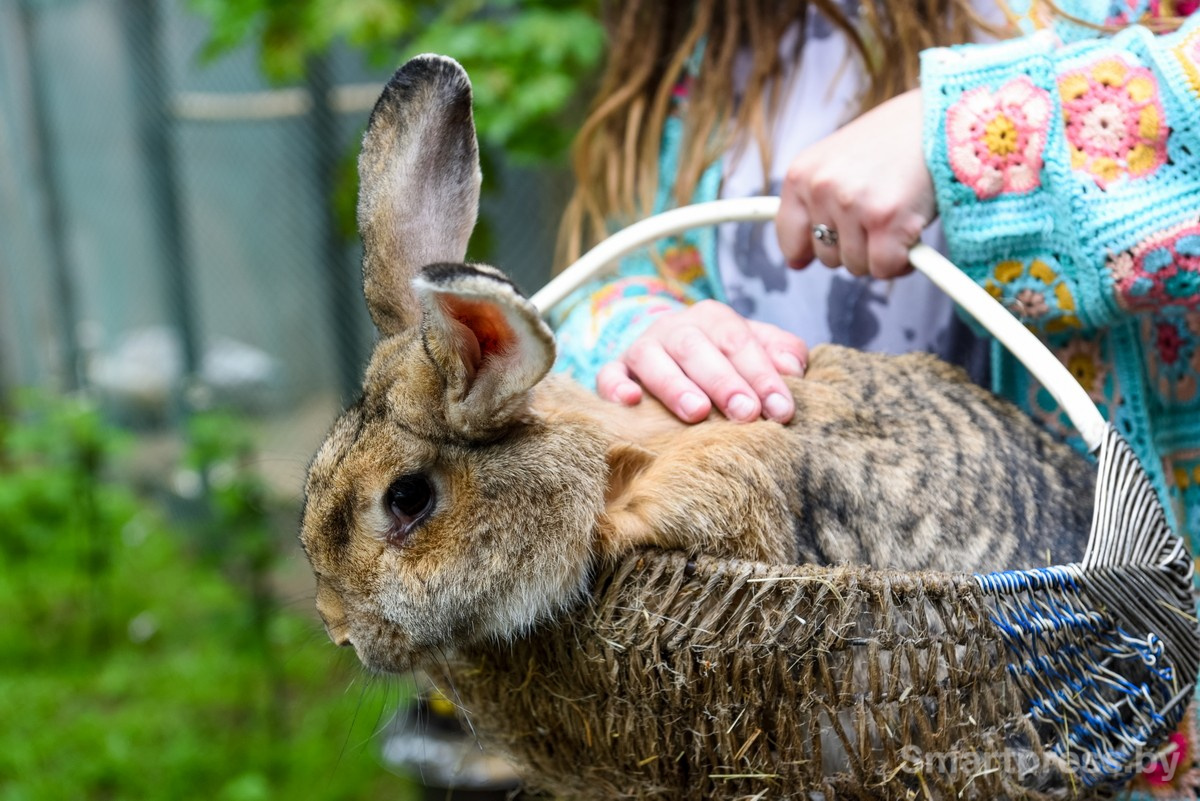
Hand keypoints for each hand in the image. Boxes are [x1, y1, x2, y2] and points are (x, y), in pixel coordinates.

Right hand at [596, 300, 807, 423]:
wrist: (669, 354)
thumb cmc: (721, 359)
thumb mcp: (753, 349)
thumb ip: (779, 352)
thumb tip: (795, 368)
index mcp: (713, 319)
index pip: (739, 342)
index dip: (762, 376)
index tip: (782, 410)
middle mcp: (676, 328)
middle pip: (698, 349)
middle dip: (724, 382)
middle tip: (747, 413)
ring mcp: (642, 349)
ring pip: (653, 360)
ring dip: (675, 385)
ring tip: (697, 412)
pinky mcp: (616, 371)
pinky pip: (610, 375)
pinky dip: (616, 387)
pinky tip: (631, 402)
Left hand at [776, 88, 934, 278]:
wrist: (944, 116)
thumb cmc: (893, 141)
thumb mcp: (838, 161)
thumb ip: (815, 204)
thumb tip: (795, 263)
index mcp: (801, 174)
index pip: (788, 236)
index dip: (811, 247)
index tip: (832, 241)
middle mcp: (821, 189)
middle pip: (826, 256)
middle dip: (853, 245)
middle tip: (879, 213)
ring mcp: (852, 206)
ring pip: (855, 266)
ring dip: (879, 252)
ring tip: (897, 216)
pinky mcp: (886, 222)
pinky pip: (884, 268)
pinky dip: (901, 261)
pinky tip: (912, 234)